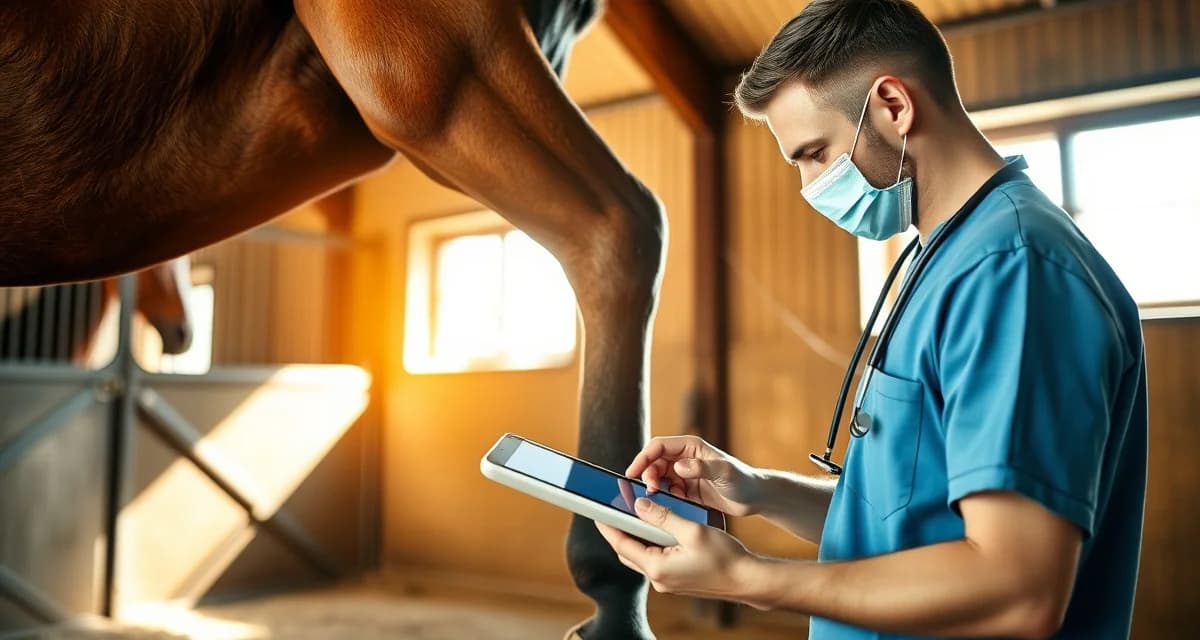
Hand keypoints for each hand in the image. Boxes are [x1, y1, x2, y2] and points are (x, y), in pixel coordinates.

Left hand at [595, 498, 762, 605]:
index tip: (597, 511)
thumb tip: (639, 505)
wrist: (747, 580)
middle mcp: (659, 579)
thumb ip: (663, 516)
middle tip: (614, 509)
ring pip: (641, 556)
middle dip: (619, 531)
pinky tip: (658, 528)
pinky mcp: (677, 580)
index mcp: (657, 567)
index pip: (621, 544)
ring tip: (634, 514)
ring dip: (636, 536)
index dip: (607, 526)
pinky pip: (655, 560)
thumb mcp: (691, 530)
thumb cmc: (724, 557)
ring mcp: (668, 582)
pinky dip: (651, 544)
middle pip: (628, 551)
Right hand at [625, 435, 760, 516]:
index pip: (658, 446)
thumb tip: (679, 467)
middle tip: (652, 490)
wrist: (754, 497)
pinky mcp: (687, 488)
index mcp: (691, 446)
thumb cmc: (743, 480)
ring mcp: (685, 473)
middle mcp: (685, 457)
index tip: (632, 473)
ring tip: (664, 497)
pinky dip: (666, 497)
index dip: (642, 458)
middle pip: (654, 462)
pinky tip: (676, 503)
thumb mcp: (723, 472)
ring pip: (658, 476)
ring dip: (656, 487)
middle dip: (648, 475)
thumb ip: (701, 467)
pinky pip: (667, 490)